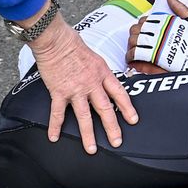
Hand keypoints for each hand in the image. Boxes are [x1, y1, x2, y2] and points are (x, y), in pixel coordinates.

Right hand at [28, 13, 137, 151]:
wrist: (55, 39)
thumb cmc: (73, 44)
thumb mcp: (95, 57)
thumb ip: (100, 73)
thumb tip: (105, 83)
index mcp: (102, 74)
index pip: (119, 94)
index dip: (127, 108)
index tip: (133, 120)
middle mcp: (91, 84)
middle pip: (105, 110)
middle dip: (112, 128)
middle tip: (117, 141)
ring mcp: (75, 90)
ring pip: (84, 116)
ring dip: (88, 135)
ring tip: (91, 149)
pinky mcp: (59, 91)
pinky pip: (57, 113)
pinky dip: (55, 126)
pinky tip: (54, 137)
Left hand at [127, 0, 187, 67]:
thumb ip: (179, 8)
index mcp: (164, 22)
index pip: (144, 20)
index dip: (141, 26)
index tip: (143, 32)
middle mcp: (158, 32)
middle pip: (135, 30)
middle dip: (133, 36)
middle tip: (135, 42)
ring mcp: (154, 45)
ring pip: (133, 43)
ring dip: (130, 47)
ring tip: (132, 52)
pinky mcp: (153, 58)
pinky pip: (136, 55)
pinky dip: (132, 58)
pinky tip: (133, 61)